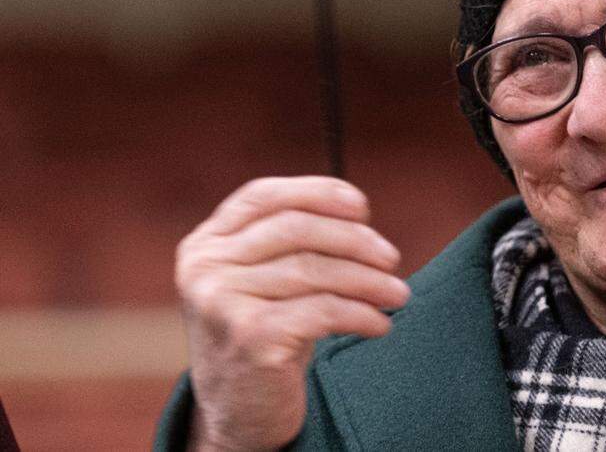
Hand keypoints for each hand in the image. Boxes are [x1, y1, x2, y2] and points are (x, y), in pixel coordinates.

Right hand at [176, 176, 407, 450]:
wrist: (238, 414)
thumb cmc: (264, 334)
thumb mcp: (263, 279)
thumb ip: (291, 240)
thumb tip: (358, 212)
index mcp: (205, 244)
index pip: (263, 196)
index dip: (317, 192)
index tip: (362, 207)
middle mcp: (205, 268)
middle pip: (296, 229)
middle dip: (354, 239)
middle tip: (392, 258)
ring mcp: (222, 302)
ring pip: (315, 270)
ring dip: (369, 281)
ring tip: (398, 294)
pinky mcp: (250, 337)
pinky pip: (323, 311)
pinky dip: (361, 314)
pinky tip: (380, 324)